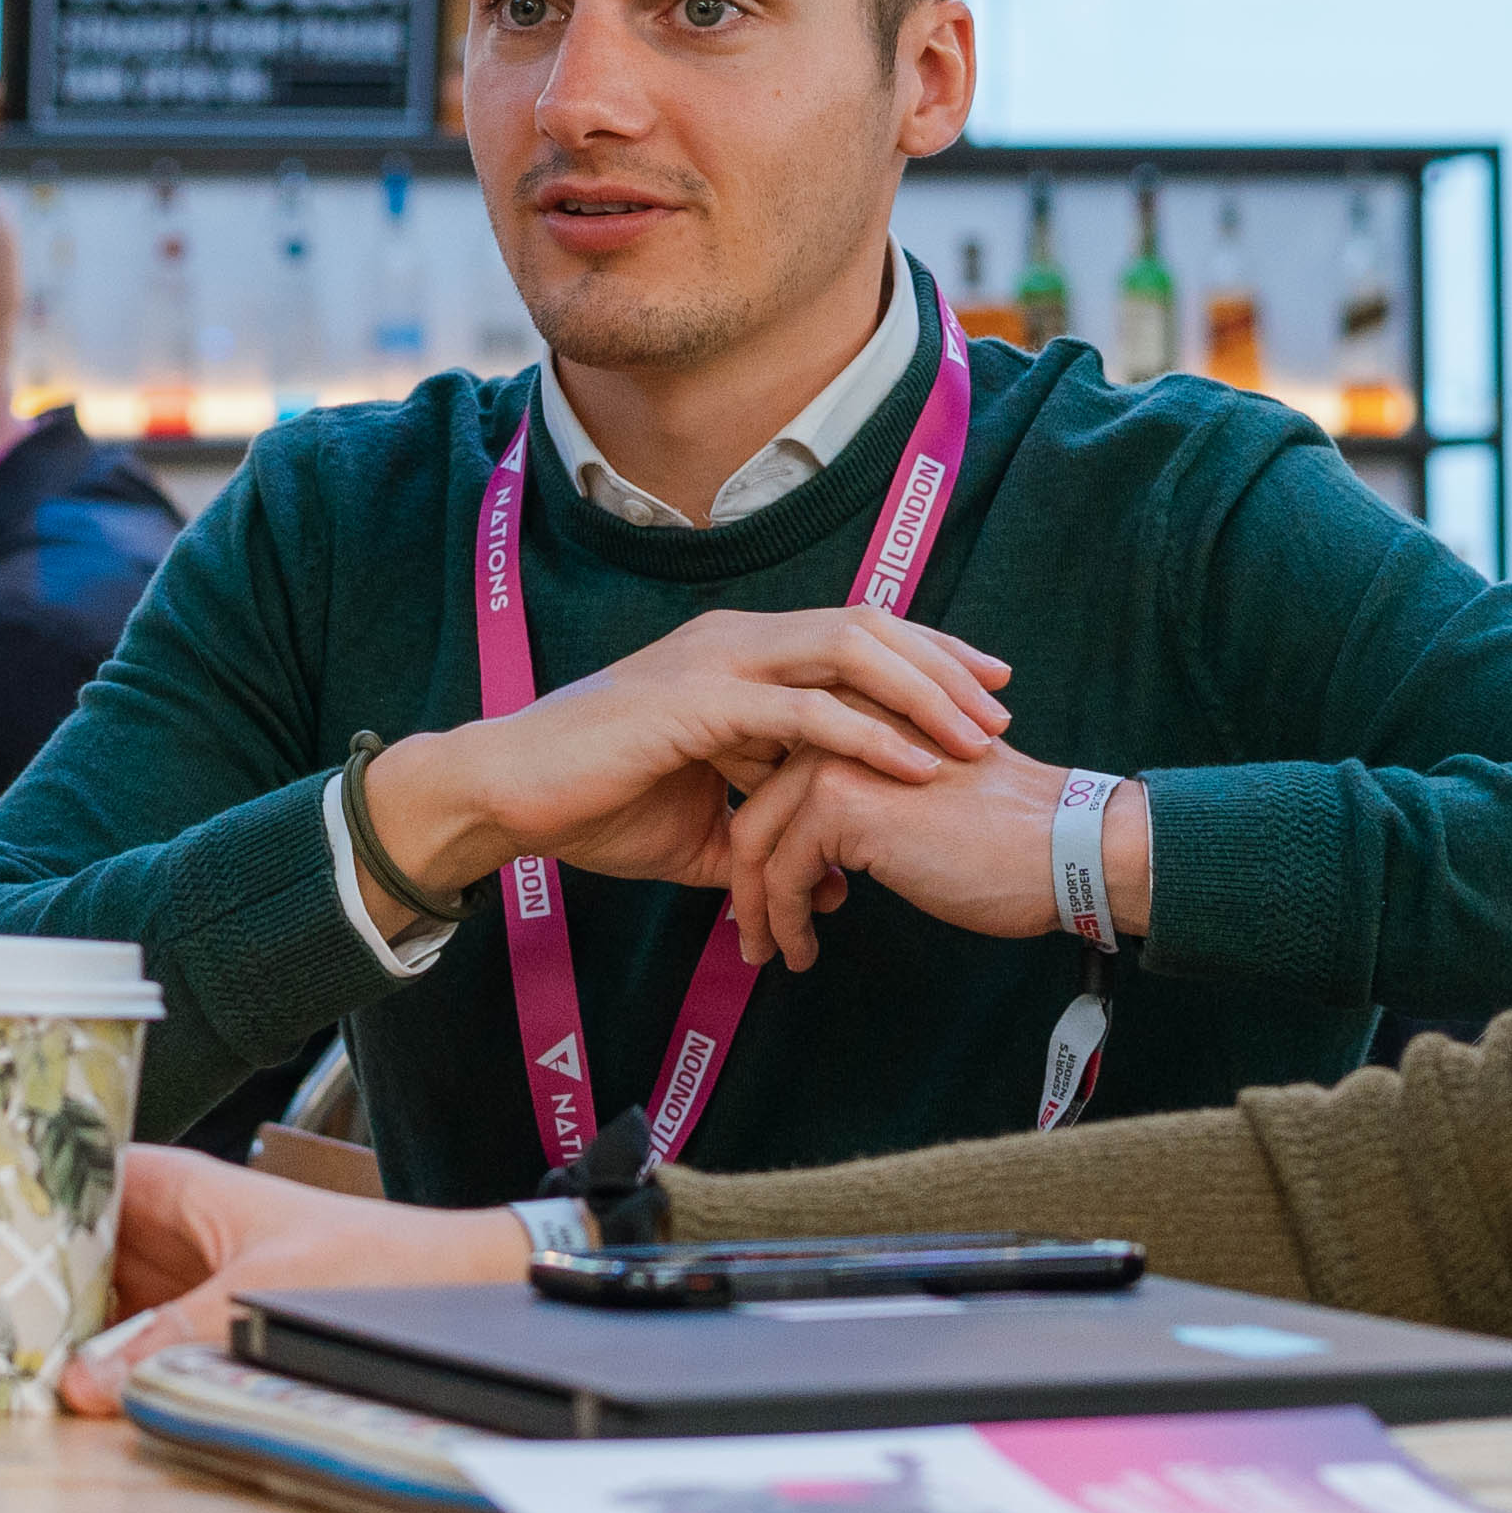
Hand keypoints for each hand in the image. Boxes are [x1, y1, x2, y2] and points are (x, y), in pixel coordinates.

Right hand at [58, 1146, 527, 1409]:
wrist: (452, 1294)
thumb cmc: (375, 1265)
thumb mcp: (261, 1297)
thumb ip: (172, 1340)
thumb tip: (84, 1384)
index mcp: (178, 1186)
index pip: (69, 1168)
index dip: (5, 1188)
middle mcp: (167, 1229)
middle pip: (61, 1244)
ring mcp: (178, 1280)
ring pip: (83, 1296)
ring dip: (34, 1323)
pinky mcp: (196, 1328)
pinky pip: (120, 1340)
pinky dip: (80, 1360)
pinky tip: (37, 1387)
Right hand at [361, 608, 1016, 922]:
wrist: (507, 798)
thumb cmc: (595, 805)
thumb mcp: (704, 831)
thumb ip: (768, 842)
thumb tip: (831, 884)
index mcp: (740, 659)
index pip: (854, 637)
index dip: (928, 657)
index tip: (990, 689)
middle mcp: (736, 643)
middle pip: (868, 628)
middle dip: (945, 666)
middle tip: (1004, 708)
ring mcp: (717, 663)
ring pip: (848, 651)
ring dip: (923, 692)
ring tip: (976, 735)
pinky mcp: (698, 700)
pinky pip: (803, 710)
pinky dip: (868, 734)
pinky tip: (913, 764)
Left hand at [713, 752, 1154, 973]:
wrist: (1064, 846)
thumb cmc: (1006, 832)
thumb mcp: (918, 792)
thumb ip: (865, 794)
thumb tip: (815, 849)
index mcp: (854, 708)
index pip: (773, 774)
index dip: (763, 841)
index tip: (764, 892)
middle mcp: (836, 720)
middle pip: (755, 807)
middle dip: (746, 880)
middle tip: (752, 932)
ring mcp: (835, 758)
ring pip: (754, 842)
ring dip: (757, 909)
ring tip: (768, 951)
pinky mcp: (841, 805)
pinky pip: (782, 875)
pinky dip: (783, 922)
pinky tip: (803, 953)